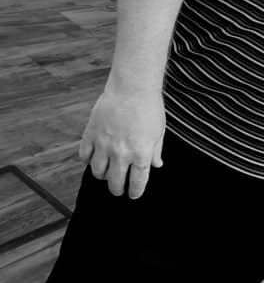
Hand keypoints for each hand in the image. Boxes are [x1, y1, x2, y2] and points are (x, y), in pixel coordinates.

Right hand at [79, 77, 164, 198]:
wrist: (132, 88)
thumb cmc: (149, 108)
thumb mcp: (159, 131)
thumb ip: (156, 150)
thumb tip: (157, 165)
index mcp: (141, 154)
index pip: (137, 182)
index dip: (135, 192)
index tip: (133, 195)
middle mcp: (121, 154)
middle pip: (115, 182)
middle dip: (117, 189)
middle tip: (118, 190)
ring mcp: (104, 145)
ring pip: (97, 172)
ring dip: (102, 176)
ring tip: (106, 174)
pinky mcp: (91, 135)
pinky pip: (84, 156)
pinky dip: (88, 160)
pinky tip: (93, 159)